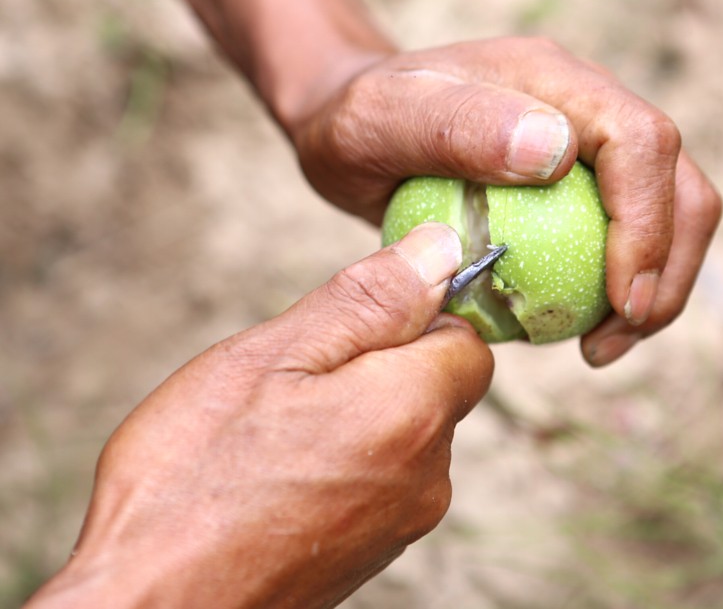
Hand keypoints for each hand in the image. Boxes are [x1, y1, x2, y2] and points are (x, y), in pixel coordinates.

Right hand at [26, 223, 493, 608]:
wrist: (157, 608)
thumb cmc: (194, 482)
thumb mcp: (272, 358)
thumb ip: (368, 301)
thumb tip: (441, 249)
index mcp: (413, 413)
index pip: (465, 340)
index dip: (415, 316)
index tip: (350, 325)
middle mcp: (428, 474)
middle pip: (433, 386)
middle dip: (376, 364)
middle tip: (291, 380)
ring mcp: (403, 522)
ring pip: (403, 432)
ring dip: (354, 413)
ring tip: (272, 432)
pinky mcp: (374, 552)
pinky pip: (380, 478)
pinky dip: (343, 460)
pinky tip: (278, 474)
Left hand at [289, 37, 722, 365]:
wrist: (350, 126)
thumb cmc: (355, 124)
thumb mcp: (381, 121)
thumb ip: (458, 127)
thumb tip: (558, 153)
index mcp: (553, 80)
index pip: (641, 141)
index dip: (649, 225)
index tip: (623, 300)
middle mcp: (586, 106)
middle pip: (677, 182)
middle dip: (668, 269)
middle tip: (615, 340)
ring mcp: (588, 147)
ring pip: (669, 213)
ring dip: (656, 287)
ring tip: (602, 346)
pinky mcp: (580, 186)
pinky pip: (626, 237)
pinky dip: (622, 290)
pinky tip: (578, 329)